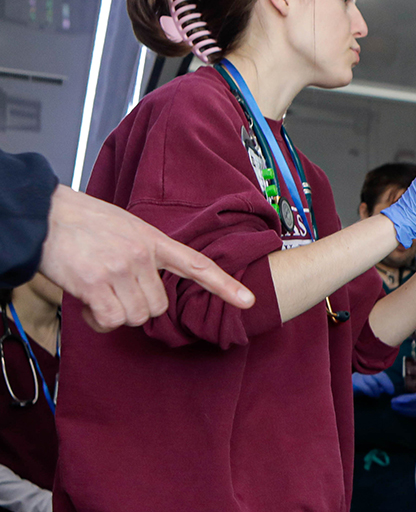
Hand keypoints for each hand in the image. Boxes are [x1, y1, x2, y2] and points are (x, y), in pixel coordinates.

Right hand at [39, 185, 254, 331]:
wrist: (45, 215)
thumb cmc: (82, 222)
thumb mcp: (126, 228)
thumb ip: (145, 252)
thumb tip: (149, 283)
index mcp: (153, 240)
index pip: (197, 264)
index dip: (224, 284)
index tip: (248, 300)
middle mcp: (142, 255)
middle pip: (158, 306)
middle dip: (137, 308)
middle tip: (114, 293)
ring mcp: (121, 269)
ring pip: (136, 316)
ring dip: (115, 315)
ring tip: (97, 294)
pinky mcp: (96, 284)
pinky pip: (110, 320)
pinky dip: (98, 320)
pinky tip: (87, 303)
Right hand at [353, 371, 394, 396]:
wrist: (345, 388)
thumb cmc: (360, 386)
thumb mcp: (371, 385)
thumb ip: (379, 385)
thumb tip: (388, 389)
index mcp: (371, 370)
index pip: (382, 374)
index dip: (388, 382)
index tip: (392, 391)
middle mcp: (365, 370)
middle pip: (378, 375)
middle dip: (386, 384)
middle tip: (390, 393)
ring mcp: (359, 374)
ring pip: (371, 381)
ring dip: (376, 390)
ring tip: (377, 396)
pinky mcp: (352, 380)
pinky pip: (363, 386)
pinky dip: (369, 392)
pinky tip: (372, 395)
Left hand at [391, 376, 415, 416]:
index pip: (415, 399)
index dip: (405, 400)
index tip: (397, 399)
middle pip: (412, 407)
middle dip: (401, 405)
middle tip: (392, 402)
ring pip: (411, 411)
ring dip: (401, 409)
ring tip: (393, 406)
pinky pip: (412, 414)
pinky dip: (405, 412)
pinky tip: (398, 410)